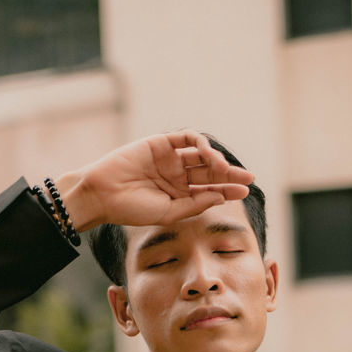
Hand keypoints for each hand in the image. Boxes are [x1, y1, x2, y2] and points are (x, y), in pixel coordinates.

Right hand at [53, 130, 253, 232]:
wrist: (104, 194)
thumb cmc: (132, 209)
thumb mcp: (169, 212)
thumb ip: (195, 205)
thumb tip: (221, 197)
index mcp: (178, 195)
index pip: (209, 190)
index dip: (228, 190)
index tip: (245, 191)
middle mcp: (176, 176)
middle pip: (209, 172)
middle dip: (229, 174)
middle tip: (247, 178)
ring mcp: (169, 158)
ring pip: (201, 155)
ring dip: (217, 160)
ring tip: (226, 170)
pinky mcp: (161, 142)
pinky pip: (186, 138)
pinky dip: (201, 144)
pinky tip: (209, 155)